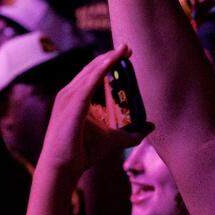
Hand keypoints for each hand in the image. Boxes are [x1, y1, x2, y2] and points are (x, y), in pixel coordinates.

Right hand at [36, 46, 141, 178]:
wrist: (62, 168)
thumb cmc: (82, 153)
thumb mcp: (113, 140)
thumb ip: (132, 134)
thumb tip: (151, 126)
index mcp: (75, 97)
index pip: (93, 73)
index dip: (108, 61)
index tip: (125, 53)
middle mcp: (69, 94)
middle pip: (92, 68)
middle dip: (110, 56)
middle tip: (128, 47)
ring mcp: (68, 98)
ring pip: (91, 72)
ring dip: (107, 59)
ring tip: (123, 50)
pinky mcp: (72, 106)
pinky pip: (88, 84)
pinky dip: (100, 71)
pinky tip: (111, 62)